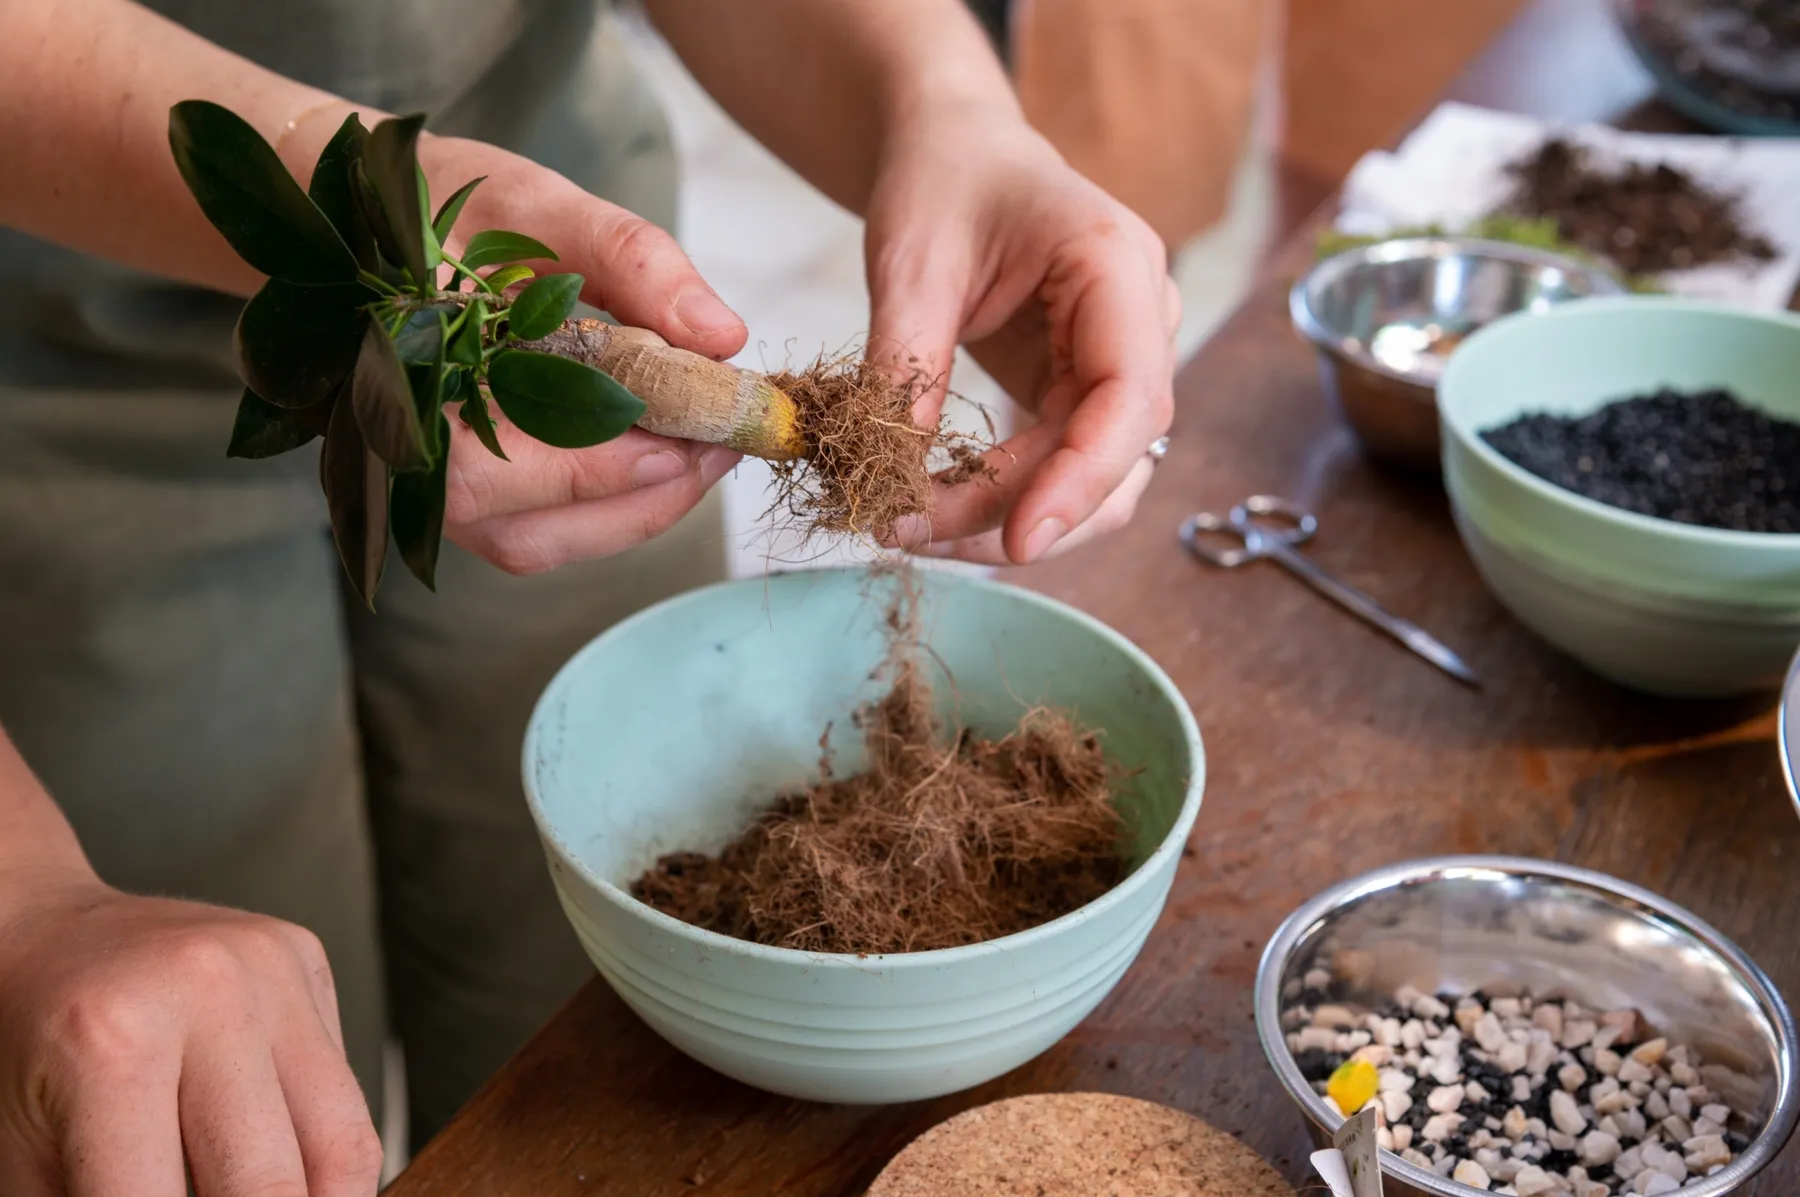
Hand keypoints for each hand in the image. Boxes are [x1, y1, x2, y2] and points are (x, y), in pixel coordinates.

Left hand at [0, 873, 380, 1196]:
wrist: (31, 925)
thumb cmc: (16, 1054)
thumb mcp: (25, 1167)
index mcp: (111, 1045)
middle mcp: (207, 992)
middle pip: (275, 1185)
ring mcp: (269, 967)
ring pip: (342, 1146)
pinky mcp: (304, 957)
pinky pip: (343, 1089)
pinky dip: (318, 1156)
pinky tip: (278, 1172)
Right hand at [349, 131, 747, 575]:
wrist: (344, 225)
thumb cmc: (433, 209)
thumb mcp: (533, 207)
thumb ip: (628, 261)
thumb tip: (721, 335)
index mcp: (410, 385)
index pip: (523, 465)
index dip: (625, 463)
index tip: (707, 433)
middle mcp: (410, 464)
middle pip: (541, 530)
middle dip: (649, 494)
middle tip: (725, 442)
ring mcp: (426, 495)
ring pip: (544, 543)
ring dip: (637, 506)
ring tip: (703, 446)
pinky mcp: (453, 501)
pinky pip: (539, 530)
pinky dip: (608, 503)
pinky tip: (656, 453)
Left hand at [865, 111, 1179, 563]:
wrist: (958, 155)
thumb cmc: (943, 183)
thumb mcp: (910, 260)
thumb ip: (906, 361)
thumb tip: (896, 471)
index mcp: (1114, 264)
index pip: (1130, 395)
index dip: (1082, 477)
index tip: (1019, 541)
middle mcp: (1141, 319)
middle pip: (1117, 454)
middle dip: (1019, 512)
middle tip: (910, 533)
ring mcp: (1121, 362)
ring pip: (1099, 480)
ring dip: (1011, 521)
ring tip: (912, 529)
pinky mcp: (1086, 393)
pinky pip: (1063, 468)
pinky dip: (1004, 501)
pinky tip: (936, 509)